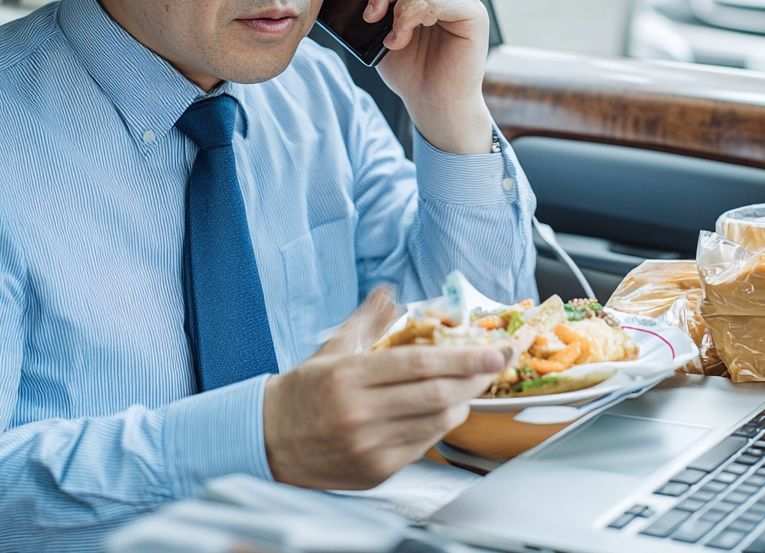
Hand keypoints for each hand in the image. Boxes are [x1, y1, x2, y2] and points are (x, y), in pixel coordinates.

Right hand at [262, 287, 505, 488]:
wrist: (267, 440)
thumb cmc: (302, 393)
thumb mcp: (331, 349)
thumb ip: (367, 322)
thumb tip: (388, 294)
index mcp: (348, 376)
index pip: (419, 364)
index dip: (464, 356)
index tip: (493, 349)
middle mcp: (359, 412)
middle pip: (436, 394)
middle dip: (476, 377)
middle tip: (497, 362)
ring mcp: (368, 446)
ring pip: (436, 422)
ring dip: (463, 401)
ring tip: (471, 384)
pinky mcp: (375, 470)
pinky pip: (423, 446)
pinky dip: (441, 426)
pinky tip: (444, 410)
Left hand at [353, 0, 492, 154]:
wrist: (433, 107)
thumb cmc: (411, 76)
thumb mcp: (383, 37)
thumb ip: (377, 12)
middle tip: (369, 17)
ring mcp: (462, 3)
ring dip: (398, 11)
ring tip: (393, 40)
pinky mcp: (473, 15)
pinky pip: (438, 0)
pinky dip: (414, 16)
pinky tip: (403, 37)